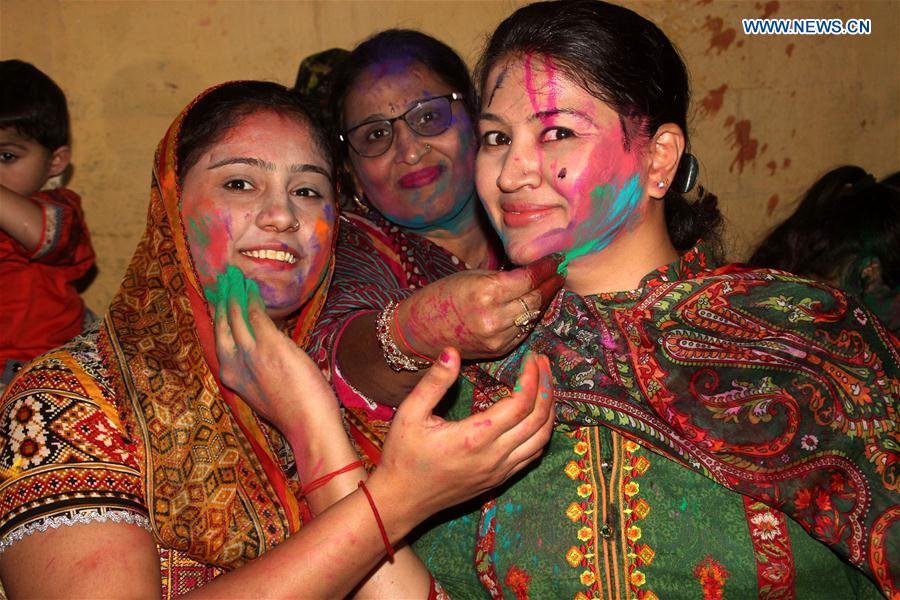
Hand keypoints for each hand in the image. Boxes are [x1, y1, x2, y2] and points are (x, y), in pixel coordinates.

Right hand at [212, 266, 340, 437]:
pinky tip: (253, 289)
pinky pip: (256, 316)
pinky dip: (253, 300)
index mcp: (231, 378)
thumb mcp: (266, 386)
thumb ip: (260, 364)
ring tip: (235, 278)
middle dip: (221, 301)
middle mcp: (234, 365)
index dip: (217, 318)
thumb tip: (266, 338)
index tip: (216, 301)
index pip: (218, 341)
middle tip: (221, 281)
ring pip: (236, 317)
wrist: (308, 424)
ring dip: (235, 294)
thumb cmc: (294, 408)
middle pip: (221, 325)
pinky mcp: (269, 346)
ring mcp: (250, 354)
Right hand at [370, 347, 554, 523]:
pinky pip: (533, 454)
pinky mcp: (499, 479)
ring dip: (549, 409)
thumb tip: (452, 352)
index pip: (520, 403)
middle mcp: (494, 456)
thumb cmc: (402, 456)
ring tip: (546, 384)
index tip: (530, 357)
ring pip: (542, 439)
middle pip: (538, 418)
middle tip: (542, 362)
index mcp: (475, 437)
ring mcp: (499, 470)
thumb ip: (434, 382)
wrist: (401, 500)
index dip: (531, 377)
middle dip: (546, 386)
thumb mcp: (409, 414)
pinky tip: (538, 415)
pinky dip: (542, 431)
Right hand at [397, 253, 563, 359]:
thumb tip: (531, 271)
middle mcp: (495, 318)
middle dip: (549, 284)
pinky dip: (530, 317)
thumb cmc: (440, 297)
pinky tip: (533, 305)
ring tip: (550, 286)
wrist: (419, 332)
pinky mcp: (499, 350)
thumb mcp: (470, 276)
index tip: (557, 259)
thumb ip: (502, 276)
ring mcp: (498, 337)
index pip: (529, 279)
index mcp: (486, 293)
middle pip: (535, 298)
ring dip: (543, 300)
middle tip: (559, 271)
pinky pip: (523, 330)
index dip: (545, 268)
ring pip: (532, 316)